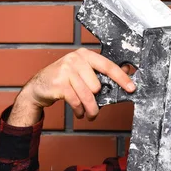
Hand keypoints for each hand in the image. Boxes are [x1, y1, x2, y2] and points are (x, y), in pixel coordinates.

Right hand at [8, 49, 135, 126]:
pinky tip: (79, 112)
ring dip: (90, 109)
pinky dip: (80, 111)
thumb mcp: (84, 72)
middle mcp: (75, 59)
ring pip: (88, 95)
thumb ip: (103, 72)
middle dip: (97, 100)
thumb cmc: (66, 79)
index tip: (131, 88)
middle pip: (97, 86)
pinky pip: (77, 101)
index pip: (108, 66)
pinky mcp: (59, 83)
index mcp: (85, 55)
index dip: (121, 78)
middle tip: (94, 105)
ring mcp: (66, 70)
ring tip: (90, 114)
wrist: (39, 86)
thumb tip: (127, 70)